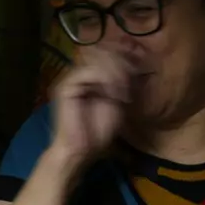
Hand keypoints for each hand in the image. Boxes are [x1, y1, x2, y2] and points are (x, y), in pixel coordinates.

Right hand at [46, 43, 139, 171]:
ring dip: (115, 73)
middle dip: (121, 65)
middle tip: (132, 82)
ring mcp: (71, 79)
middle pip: (102, 53)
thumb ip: (121, 82)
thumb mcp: (117, 102)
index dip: (124, 58)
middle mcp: (79, 74)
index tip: (138, 71)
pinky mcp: (66, 86)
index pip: (107, 55)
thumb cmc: (98, 132)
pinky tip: (114, 94)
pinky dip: (105, 80)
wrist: (81, 150)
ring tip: (124, 91)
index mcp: (90, 78)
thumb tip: (130, 64)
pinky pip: (88, 72)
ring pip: (97, 61)